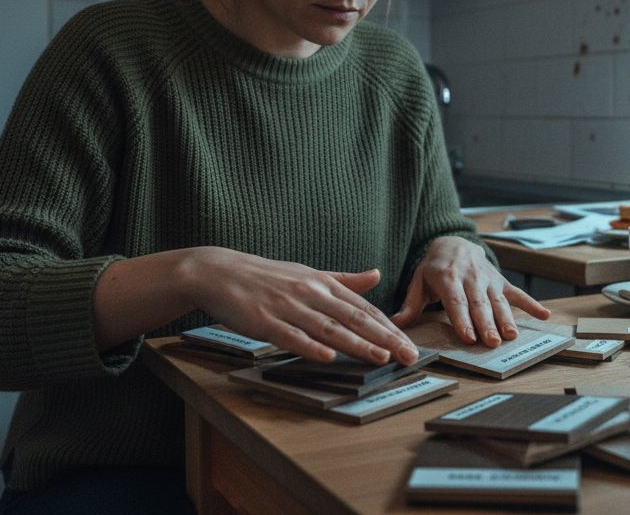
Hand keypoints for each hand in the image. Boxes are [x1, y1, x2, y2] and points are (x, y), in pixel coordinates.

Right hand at [183, 247, 418, 366]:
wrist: (220, 272)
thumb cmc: (266, 277)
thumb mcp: (309, 273)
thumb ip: (344, 280)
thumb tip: (376, 274)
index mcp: (323, 284)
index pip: (363, 308)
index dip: (388, 327)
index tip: (409, 343)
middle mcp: (311, 294)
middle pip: (354, 319)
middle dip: (384, 338)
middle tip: (408, 355)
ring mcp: (288, 308)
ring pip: (329, 329)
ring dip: (357, 345)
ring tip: (381, 357)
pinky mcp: (265, 321)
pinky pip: (291, 336)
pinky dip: (310, 347)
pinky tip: (328, 357)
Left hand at [389, 236, 548, 345]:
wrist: (455, 241)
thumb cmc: (434, 267)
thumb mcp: (418, 281)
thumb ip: (410, 304)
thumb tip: (396, 325)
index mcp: (448, 277)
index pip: (456, 301)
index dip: (462, 319)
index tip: (468, 337)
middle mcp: (471, 277)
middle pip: (479, 304)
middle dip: (486, 324)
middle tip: (492, 342)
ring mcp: (489, 279)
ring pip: (499, 301)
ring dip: (506, 319)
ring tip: (512, 336)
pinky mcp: (501, 281)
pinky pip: (517, 293)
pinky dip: (532, 304)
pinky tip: (544, 315)